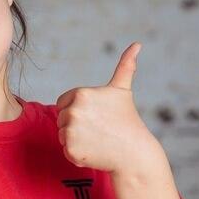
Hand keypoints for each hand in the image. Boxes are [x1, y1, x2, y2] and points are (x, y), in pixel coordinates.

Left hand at [56, 43, 162, 174]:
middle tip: (98, 130)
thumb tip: (137, 44)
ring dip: (76, 139)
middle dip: (77, 125)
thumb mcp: (123, 90)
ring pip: (62, 135)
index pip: (63, 102)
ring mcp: (71, 132)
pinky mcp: (71, 150)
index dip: (79, 110)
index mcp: (81, 94)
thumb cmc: (128, 119)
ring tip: (97, 140)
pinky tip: (94, 151)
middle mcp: (73, 111)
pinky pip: (65, 150)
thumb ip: (125, 66)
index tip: (96, 116)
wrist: (134, 152)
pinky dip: (77, 153)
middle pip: (61, 119)